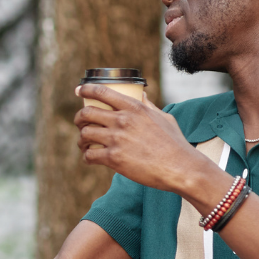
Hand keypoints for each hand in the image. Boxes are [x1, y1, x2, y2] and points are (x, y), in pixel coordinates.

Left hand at [73, 84, 216, 196]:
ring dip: (81, 140)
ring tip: (84, 144)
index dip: (86, 90)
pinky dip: (86, 157)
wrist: (180, 167)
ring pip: (85, 134)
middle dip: (79, 118)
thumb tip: (140, 95)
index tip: (78, 91)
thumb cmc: (174, 143)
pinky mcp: (114, 158)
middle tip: (80, 124)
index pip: (102, 92)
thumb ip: (148, 106)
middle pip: (87, 113)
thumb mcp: (163, 117)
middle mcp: (123, 120)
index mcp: (134, 107)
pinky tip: (90, 158)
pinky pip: (89, 155)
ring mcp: (117, 139)